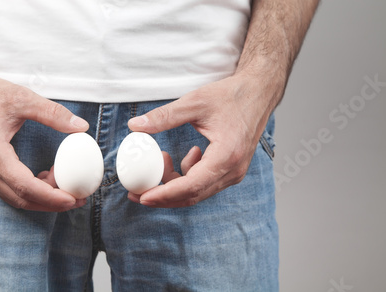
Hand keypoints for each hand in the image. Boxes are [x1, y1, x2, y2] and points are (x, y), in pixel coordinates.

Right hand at [0, 72, 88, 211]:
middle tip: (77, 199)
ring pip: (14, 197)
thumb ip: (54, 113)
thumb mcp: (23, 98)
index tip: (73, 198)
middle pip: (21, 199)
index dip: (51, 197)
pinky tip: (46, 177)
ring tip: (65, 185)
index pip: (24, 186)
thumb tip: (81, 127)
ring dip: (41, 197)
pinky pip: (8, 189)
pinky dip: (29, 189)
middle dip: (51, 203)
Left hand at [127, 73, 278, 207]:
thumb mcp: (195, 102)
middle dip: (163, 197)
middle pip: (192, 196)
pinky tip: (185, 156)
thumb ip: (164, 116)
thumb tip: (135, 125)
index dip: (164, 194)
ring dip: (174, 184)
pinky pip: (205, 183)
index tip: (142, 195)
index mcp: (227, 156)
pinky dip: (188, 176)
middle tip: (138, 192)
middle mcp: (233, 170)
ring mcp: (234, 173)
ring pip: (198, 192)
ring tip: (163, 159)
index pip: (191, 186)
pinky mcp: (232, 170)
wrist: (259, 92)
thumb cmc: (232, 96)